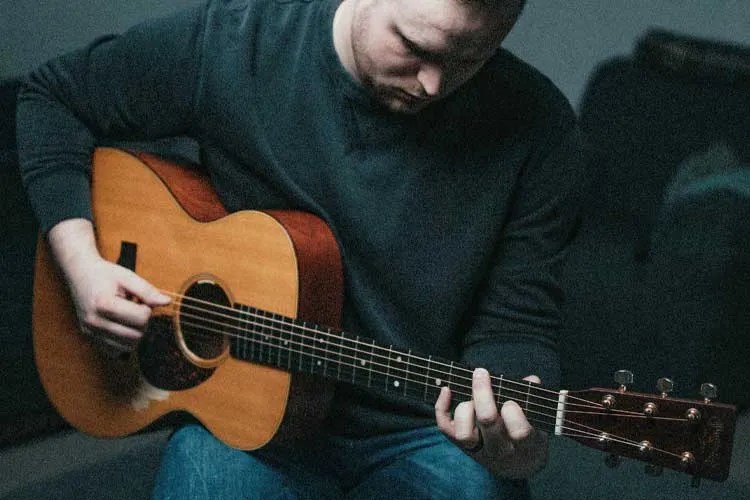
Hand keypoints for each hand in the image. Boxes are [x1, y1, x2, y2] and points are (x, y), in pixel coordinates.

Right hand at [48, 219, 169, 355]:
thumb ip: (147, 290)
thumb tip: (167, 302)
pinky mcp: (89, 338)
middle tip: (135, 309)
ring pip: (127, 347)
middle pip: (135, 336)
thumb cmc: (104, 275)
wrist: (79, 274)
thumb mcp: (128, 277)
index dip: (147, 309)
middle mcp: (94, 321)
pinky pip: (114, 352)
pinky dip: (123, 342)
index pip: (141, 319)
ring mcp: (90, 332)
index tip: (139, 300)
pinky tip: (121, 326)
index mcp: (103, 304)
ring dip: (134, 334)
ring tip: (127, 317)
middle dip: (142, 324)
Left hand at [435, 368, 547, 478]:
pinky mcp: (462, 447)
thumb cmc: (528, 435)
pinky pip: (446, 429)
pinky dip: (441, 408)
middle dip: (483, 394)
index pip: (520, 432)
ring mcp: (480, 450)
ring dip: (465, 408)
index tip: (510, 401)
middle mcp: (502, 450)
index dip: (513, 414)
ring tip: (471, 397)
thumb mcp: (538, 422)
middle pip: (488, 421)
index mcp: (526, 444)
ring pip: (464, 432)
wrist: (518, 466)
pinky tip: (446, 390)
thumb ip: (533, 399)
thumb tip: (531, 380)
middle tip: (481, 373)